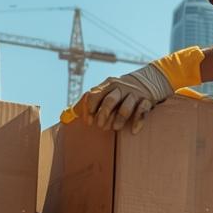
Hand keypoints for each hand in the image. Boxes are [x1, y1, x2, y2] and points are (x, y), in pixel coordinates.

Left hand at [59, 47, 205, 132]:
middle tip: (100, 126)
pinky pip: (142, 111)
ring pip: (127, 106)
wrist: (147, 81)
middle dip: (104, 114)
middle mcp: (120, 88)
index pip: (95, 95)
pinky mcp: (147, 101)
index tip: (89, 121)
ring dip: (120, 119)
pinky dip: (138, 121)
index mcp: (107, 85)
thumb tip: (65, 115)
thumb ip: (86, 103)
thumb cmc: (119, 93)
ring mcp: (134, 94)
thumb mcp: (103, 93)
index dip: (90, 109)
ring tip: (115, 128)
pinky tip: (133, 130)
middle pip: (110, 100)